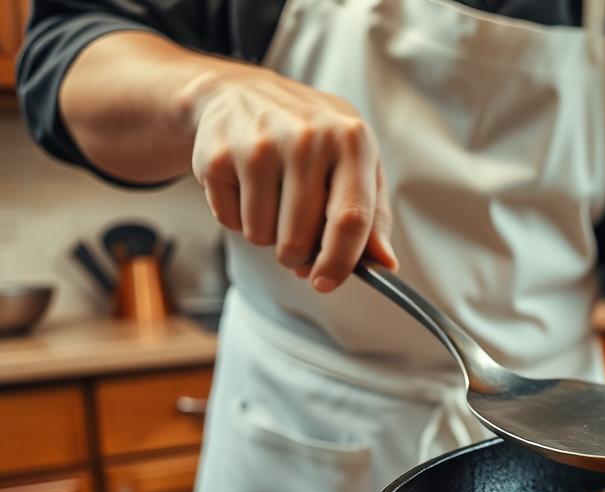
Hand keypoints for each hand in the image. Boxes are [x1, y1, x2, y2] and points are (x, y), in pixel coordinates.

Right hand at [188, 65, 396, 291]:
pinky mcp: (217, 156)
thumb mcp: (355, 160)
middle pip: (300, 238)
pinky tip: (245, 185)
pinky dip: (238, 218)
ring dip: (267, 234)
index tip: (327, 282)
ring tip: (272, 196)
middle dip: (297, 254)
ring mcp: (259, 146)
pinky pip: (230, 222)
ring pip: (262, 236)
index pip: (351, 219)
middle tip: (296, 232)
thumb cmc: (312, 136)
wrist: (241, 93)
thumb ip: (374, 214)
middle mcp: (307, 139)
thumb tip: (384, 264)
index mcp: (352, 141)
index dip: (340, 262)